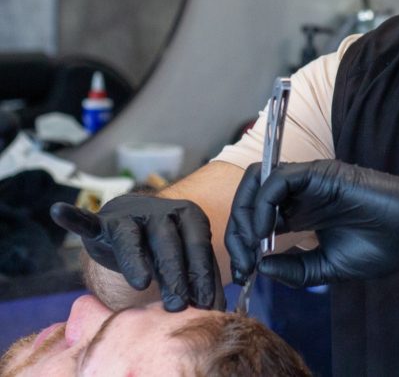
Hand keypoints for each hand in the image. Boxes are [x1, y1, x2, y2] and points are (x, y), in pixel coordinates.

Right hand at [50, 195, 224, 311]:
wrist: (136, 220)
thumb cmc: (165, 244)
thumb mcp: (185, 256)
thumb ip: (198, 276)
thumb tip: (216, 309)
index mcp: (189, 216)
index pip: (199, 247)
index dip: (203, 276)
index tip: (206, 304)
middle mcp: (162, 212)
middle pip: (170, 246)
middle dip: (175, 276)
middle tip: (178, 305)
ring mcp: (131, 216)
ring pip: (134, 240)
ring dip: (137, 262)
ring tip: (142, 283)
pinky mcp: (104, 224)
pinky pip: (88, 222)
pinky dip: (74, 218)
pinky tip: (60, 211)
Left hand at [225, 160, 398, 287]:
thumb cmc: (383, 248)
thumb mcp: (329, 268)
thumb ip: (294, 269)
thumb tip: (260, 267)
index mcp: (303, 214)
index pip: (258, 218)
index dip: (244, 244)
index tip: (244, 272)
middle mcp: (302, 194)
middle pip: (251, 197)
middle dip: (237, 229)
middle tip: (241, 261)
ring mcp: (309, 180)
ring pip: (258, 181)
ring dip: (245, 213)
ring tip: (251, 244)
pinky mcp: (319, 172)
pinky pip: (278, 179)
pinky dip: (263, 203)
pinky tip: (265, 231)